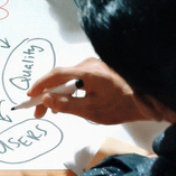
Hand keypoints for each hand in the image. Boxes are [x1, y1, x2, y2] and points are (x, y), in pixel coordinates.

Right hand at [25, 58, 156, 124]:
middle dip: (47, 93)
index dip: (41, 85)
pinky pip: (76, 78)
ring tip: (51, 110)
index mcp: (87, 71)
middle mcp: (88, 63)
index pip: (57, 74)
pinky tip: (66, 102)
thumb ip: (66, 105)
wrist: (146, 100)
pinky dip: (68, 89)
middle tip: (38, 112)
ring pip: (68, 78)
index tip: (30, 97)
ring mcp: (94, 65)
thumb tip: (46, 99)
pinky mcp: (98, 70)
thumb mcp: (91, 111)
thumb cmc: (119, 107)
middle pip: (60, 76)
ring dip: (57, 92)